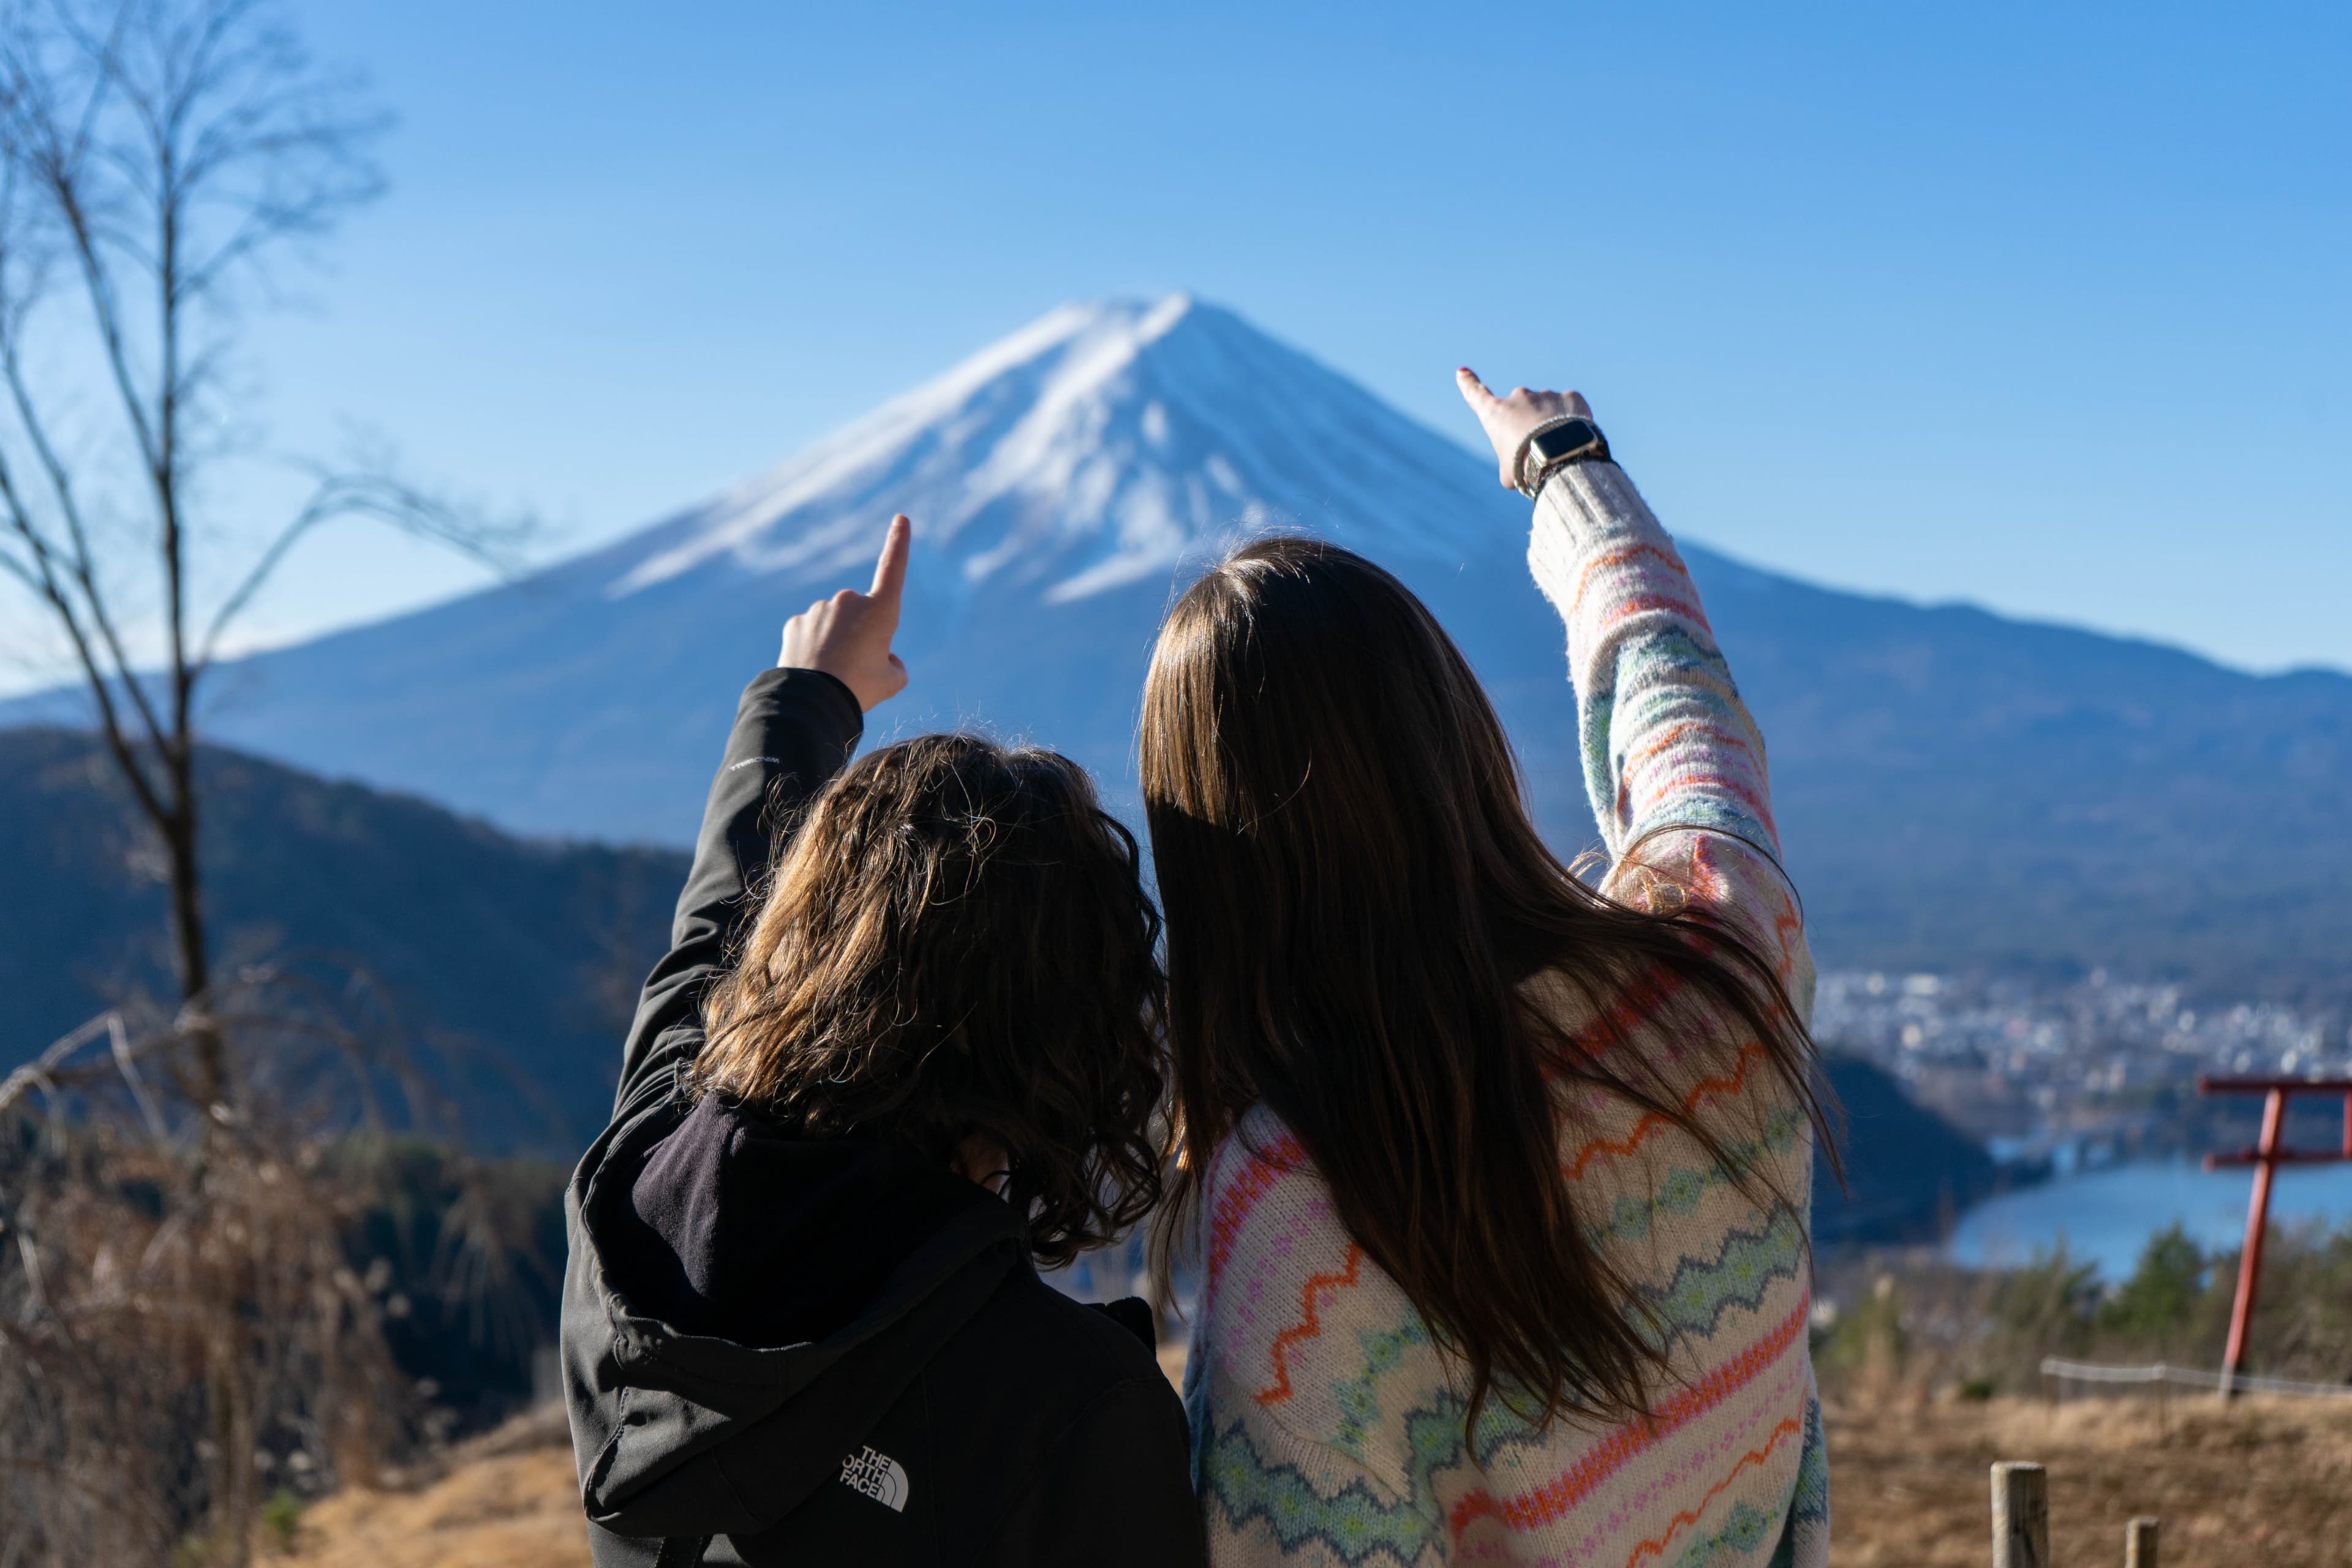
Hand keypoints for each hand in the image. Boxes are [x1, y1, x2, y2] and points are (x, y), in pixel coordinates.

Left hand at [778, 514, 910, 710]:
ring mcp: (820, 609)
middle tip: (857, 667)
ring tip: (834, 673)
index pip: (893, 568)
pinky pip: (811, 632)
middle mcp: (849, 601)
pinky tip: (813, 668)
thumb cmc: (859, 689)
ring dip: (836, 642)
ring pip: (834, 624)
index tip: (901, 518)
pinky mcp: (797, 622)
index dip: (898, 543)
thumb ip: (893, 663)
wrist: (812, 701)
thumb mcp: (891, 680)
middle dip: (861, 634)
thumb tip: (882, 656)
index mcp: (880, 610)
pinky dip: (813, 647)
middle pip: (861, 615)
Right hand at [1455, 369, 1593, 489]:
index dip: (1468, 383)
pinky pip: (1570, 408)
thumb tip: (1516, 469)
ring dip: (1552, 424)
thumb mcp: (1509, 474)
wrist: (1559, 456)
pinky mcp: (1570, 396)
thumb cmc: (1526, 467)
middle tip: (1537, 449)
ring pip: (1548, 410)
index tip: (1462, 372)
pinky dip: (1572, 420)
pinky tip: (1574, 438)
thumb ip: (1509, 465)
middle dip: (1529, 425)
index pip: (1476, 394)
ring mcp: (1546, 394)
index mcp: (1496, 414)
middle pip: (1522, 410)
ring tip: (1559, 448)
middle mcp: (1518, 397)